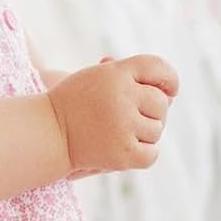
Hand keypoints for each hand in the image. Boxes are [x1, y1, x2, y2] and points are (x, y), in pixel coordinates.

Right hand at [48, 55, 177, 174]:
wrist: (49, 131)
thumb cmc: (77, 104)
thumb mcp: (99, 79)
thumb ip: (132, 80)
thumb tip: (171, 96)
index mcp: (116, 72)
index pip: (157, 67)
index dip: (169, 79)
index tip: (171, 90)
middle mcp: (122, 96)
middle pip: (161, 103)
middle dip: (152, 112)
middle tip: (129, 117)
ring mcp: (123, 126)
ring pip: (157, 130)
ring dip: (144, 134)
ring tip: (118, 132)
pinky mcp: (124, 153)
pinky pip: (152, 154)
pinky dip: (143, 154)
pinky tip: (125, 148)